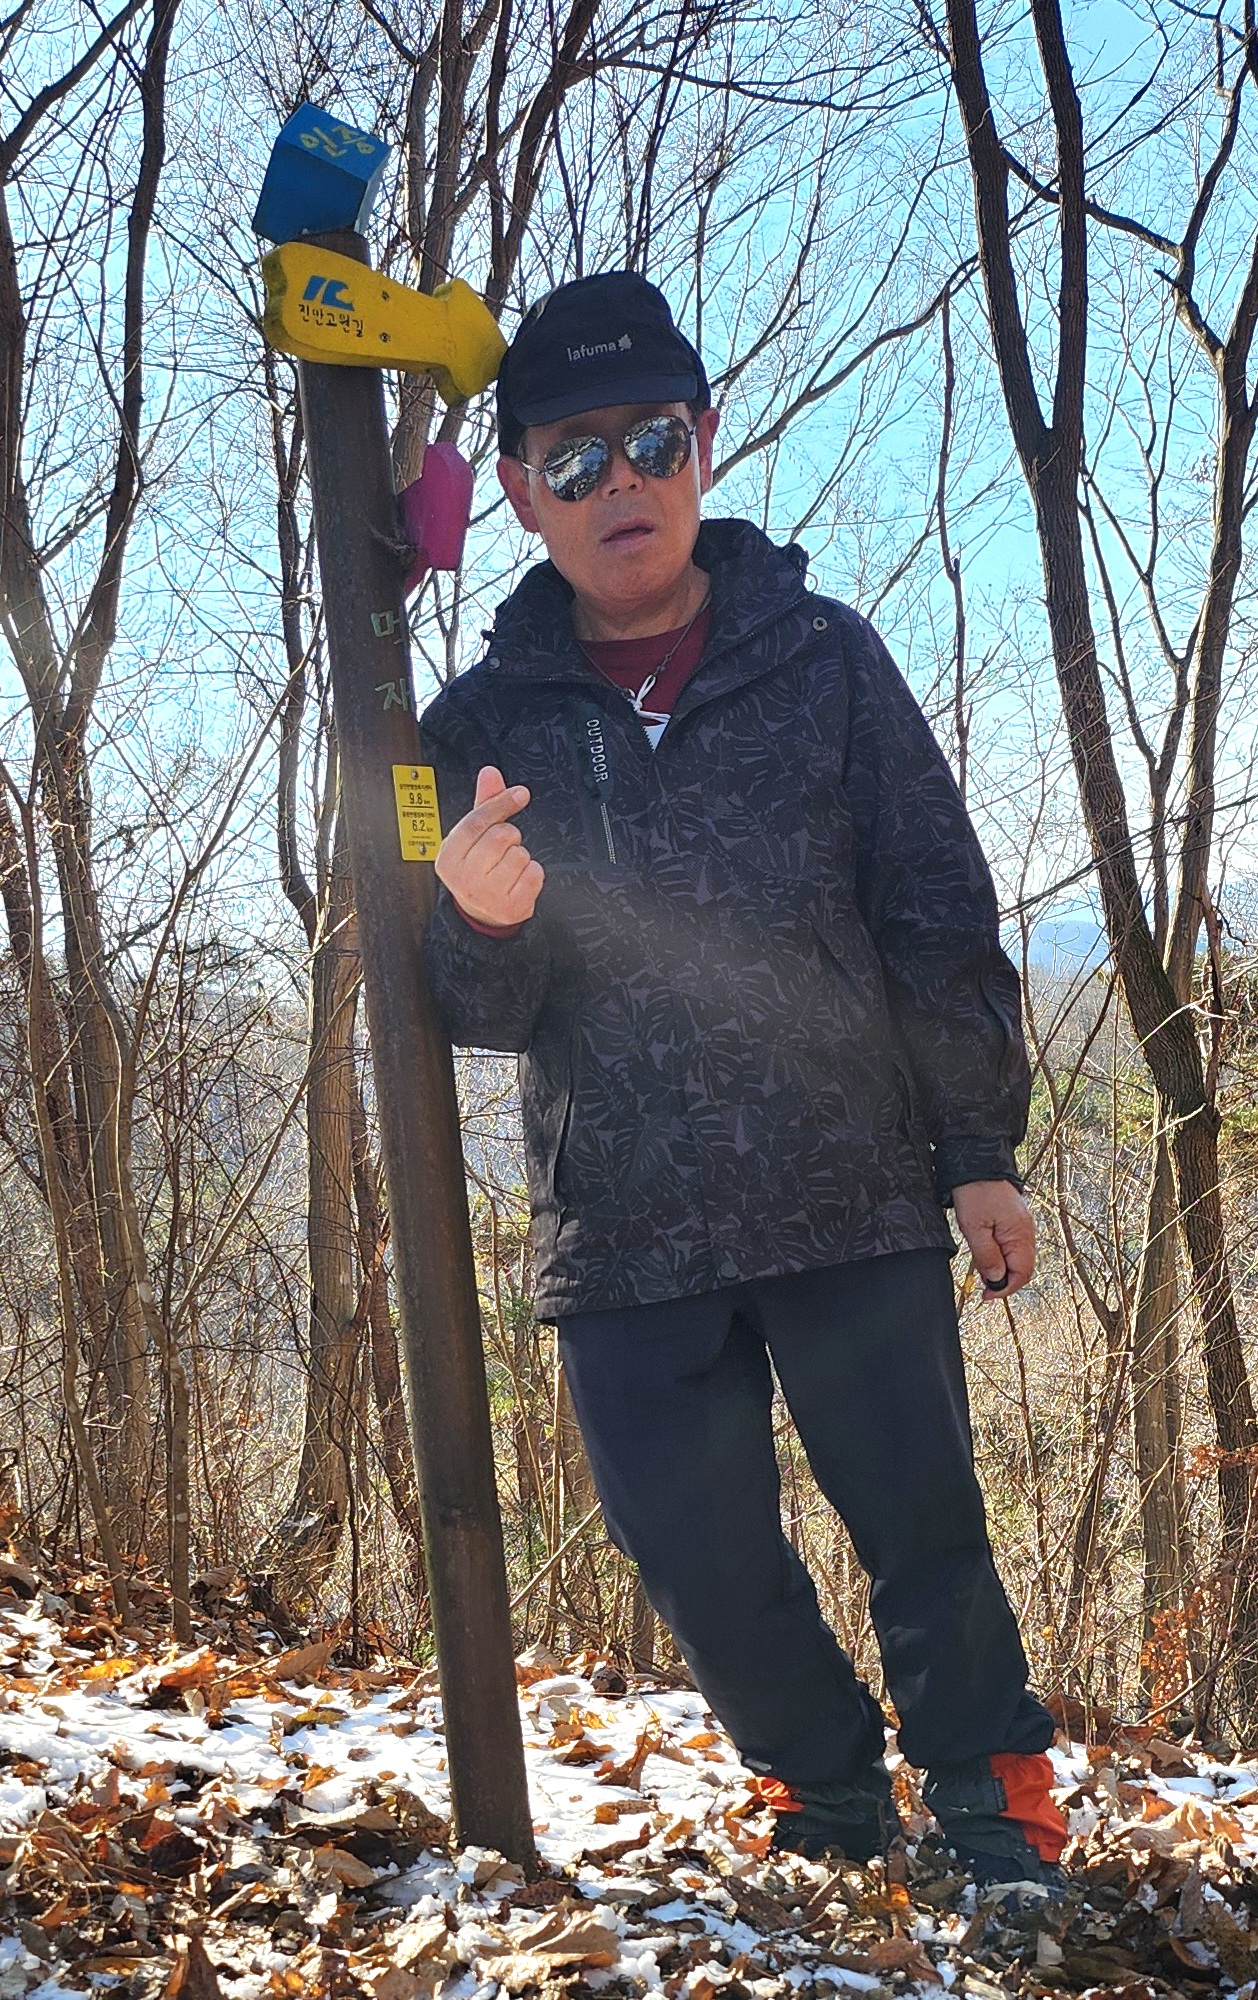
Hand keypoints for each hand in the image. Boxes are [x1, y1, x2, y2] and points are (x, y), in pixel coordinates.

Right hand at [435, 765, 544, 926]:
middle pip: (501, 836)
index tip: (520, 794)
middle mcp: (464, 878)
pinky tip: (519, 879)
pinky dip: (533, 872)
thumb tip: (490, 773)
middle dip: (510, 835)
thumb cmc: (476, 870)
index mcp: (449, 857)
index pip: (477, 821)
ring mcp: (487, 895)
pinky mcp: (510, 907)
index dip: (501, 803)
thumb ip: (483, 804)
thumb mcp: (473, 838)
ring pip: (520, 854)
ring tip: (508, 866)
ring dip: (521, 855)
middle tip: (505, 846)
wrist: (481, 914)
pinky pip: (534, 874)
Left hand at [953, 1180, 1035, 1301]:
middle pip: (1021, 1268)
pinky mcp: (1015, 1220)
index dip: (1005, 1289)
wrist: (977, 1163)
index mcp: (1020, 1235)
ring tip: (981, 1266)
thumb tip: (996, 1279)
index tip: (986, 1295)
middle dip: (1003, 1279)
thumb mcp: (974, 1228)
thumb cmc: (975, 1193)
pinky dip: (1001, 1254)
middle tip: (981, 1283)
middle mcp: (1026, 1232)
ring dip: (1001, 1267)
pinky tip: (986, 1251)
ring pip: (1016, 1257)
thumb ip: (987, 1256)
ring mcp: (1022, 1226)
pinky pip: (1013, 1245)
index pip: (1022, 1274)